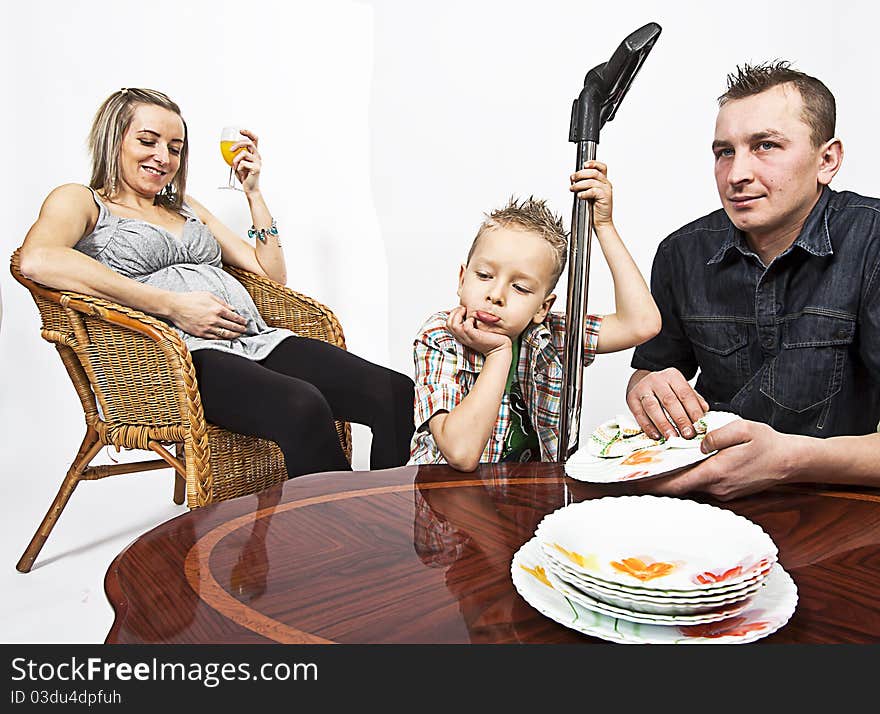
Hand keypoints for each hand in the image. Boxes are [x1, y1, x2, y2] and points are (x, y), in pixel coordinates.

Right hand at [167, 291, 247, 338]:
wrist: (175, 306)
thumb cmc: (191, 298)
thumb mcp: (208, 295)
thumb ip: (222, 302)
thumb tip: (232, 309)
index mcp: (217, 309)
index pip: (234, 317)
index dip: (241, 320)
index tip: (245, 322)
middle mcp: (214, 319)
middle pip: (232, 327)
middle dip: (240, 329)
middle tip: (245, 330)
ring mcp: (208, 328)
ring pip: (225, 334)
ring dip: (234, 335)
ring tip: (238, 335)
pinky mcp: (201, 334)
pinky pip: (215, 338)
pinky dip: (223, 339)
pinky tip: (227, 338)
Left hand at [230, 129, 260, 193]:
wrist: (250, 188)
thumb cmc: (244, 176)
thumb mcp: (238, 163)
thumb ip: (236, 156)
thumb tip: (226, 149)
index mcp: (254, 153)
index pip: (254, 139)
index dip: (248, 133)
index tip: (240, 131)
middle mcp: (257, 156)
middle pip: (249, 143)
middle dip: (238, 144)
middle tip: (231, 150)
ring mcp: (258, 162)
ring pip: (244, 153)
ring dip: (235, 160)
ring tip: (235, 166)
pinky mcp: (256, 168)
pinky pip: (243, 164)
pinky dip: (238, 168)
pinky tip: (241, 172)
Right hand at [446, 306, 511, 356]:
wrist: (499, 349)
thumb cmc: (491, 339)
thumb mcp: (477, 330)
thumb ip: (472, 323)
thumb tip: (469, 311)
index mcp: (461, 336)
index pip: (447, 324)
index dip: (452, 314)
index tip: (461, 309)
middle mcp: (462, 337)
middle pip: (448, 324)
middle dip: (454, 312)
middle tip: (463, 308)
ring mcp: (468, 338)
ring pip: (454, 325)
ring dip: (459, 315)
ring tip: (466, 311)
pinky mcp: (474, 337)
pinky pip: (466, 327)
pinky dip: (469, 320)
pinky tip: (474, 320)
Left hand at [570, 160, 612, 226]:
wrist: (601, 223)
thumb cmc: (594, 210)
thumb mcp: (589, 194)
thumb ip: (584, 185)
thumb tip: (574, 178)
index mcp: (603, 182)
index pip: (601, 167)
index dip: (593, 163)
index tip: (584, 165)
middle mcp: (606, 184)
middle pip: (594, 172)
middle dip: (581, 174)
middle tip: (572, 178)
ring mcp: (606, 190)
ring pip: (592, 181)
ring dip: (579, 184)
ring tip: (573, 188)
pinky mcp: (605, 197)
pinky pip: (593, 191)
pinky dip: (584, 193)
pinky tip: (580, 196)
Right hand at [627, 367, 709, 439]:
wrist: (643, 381)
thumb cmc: (666, 388)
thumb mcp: (681, 389)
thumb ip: (694, 400)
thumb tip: (705, 412)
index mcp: (672, 376)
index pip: (685, 394)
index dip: (693, 411)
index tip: (699, 426)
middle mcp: (656, 380)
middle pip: (669, 401)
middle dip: (680, 419)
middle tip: (688, 434)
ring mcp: (642, 389)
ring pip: (653, 407)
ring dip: (663, 424)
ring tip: (672, 437)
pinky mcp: (631, 399)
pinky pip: (639, 415)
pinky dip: (648, 427)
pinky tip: (656, 435)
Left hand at [640, 419, 797, 500]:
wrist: (792, 462)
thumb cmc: (768, 444)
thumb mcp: (743, 429)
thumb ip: (717, 435)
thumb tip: (698, 443)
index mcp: (717, 472)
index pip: (678, 483)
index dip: (656, 484)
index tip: (636, 482)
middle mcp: (718, 487)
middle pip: (681, 486)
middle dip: (661, 479)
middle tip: (639, 472)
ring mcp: (724, 491)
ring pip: (693, 485)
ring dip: (677, 477)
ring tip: (658, 465)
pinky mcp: (728, 491)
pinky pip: (704, 484)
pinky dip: (692, 476)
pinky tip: (685, 465)